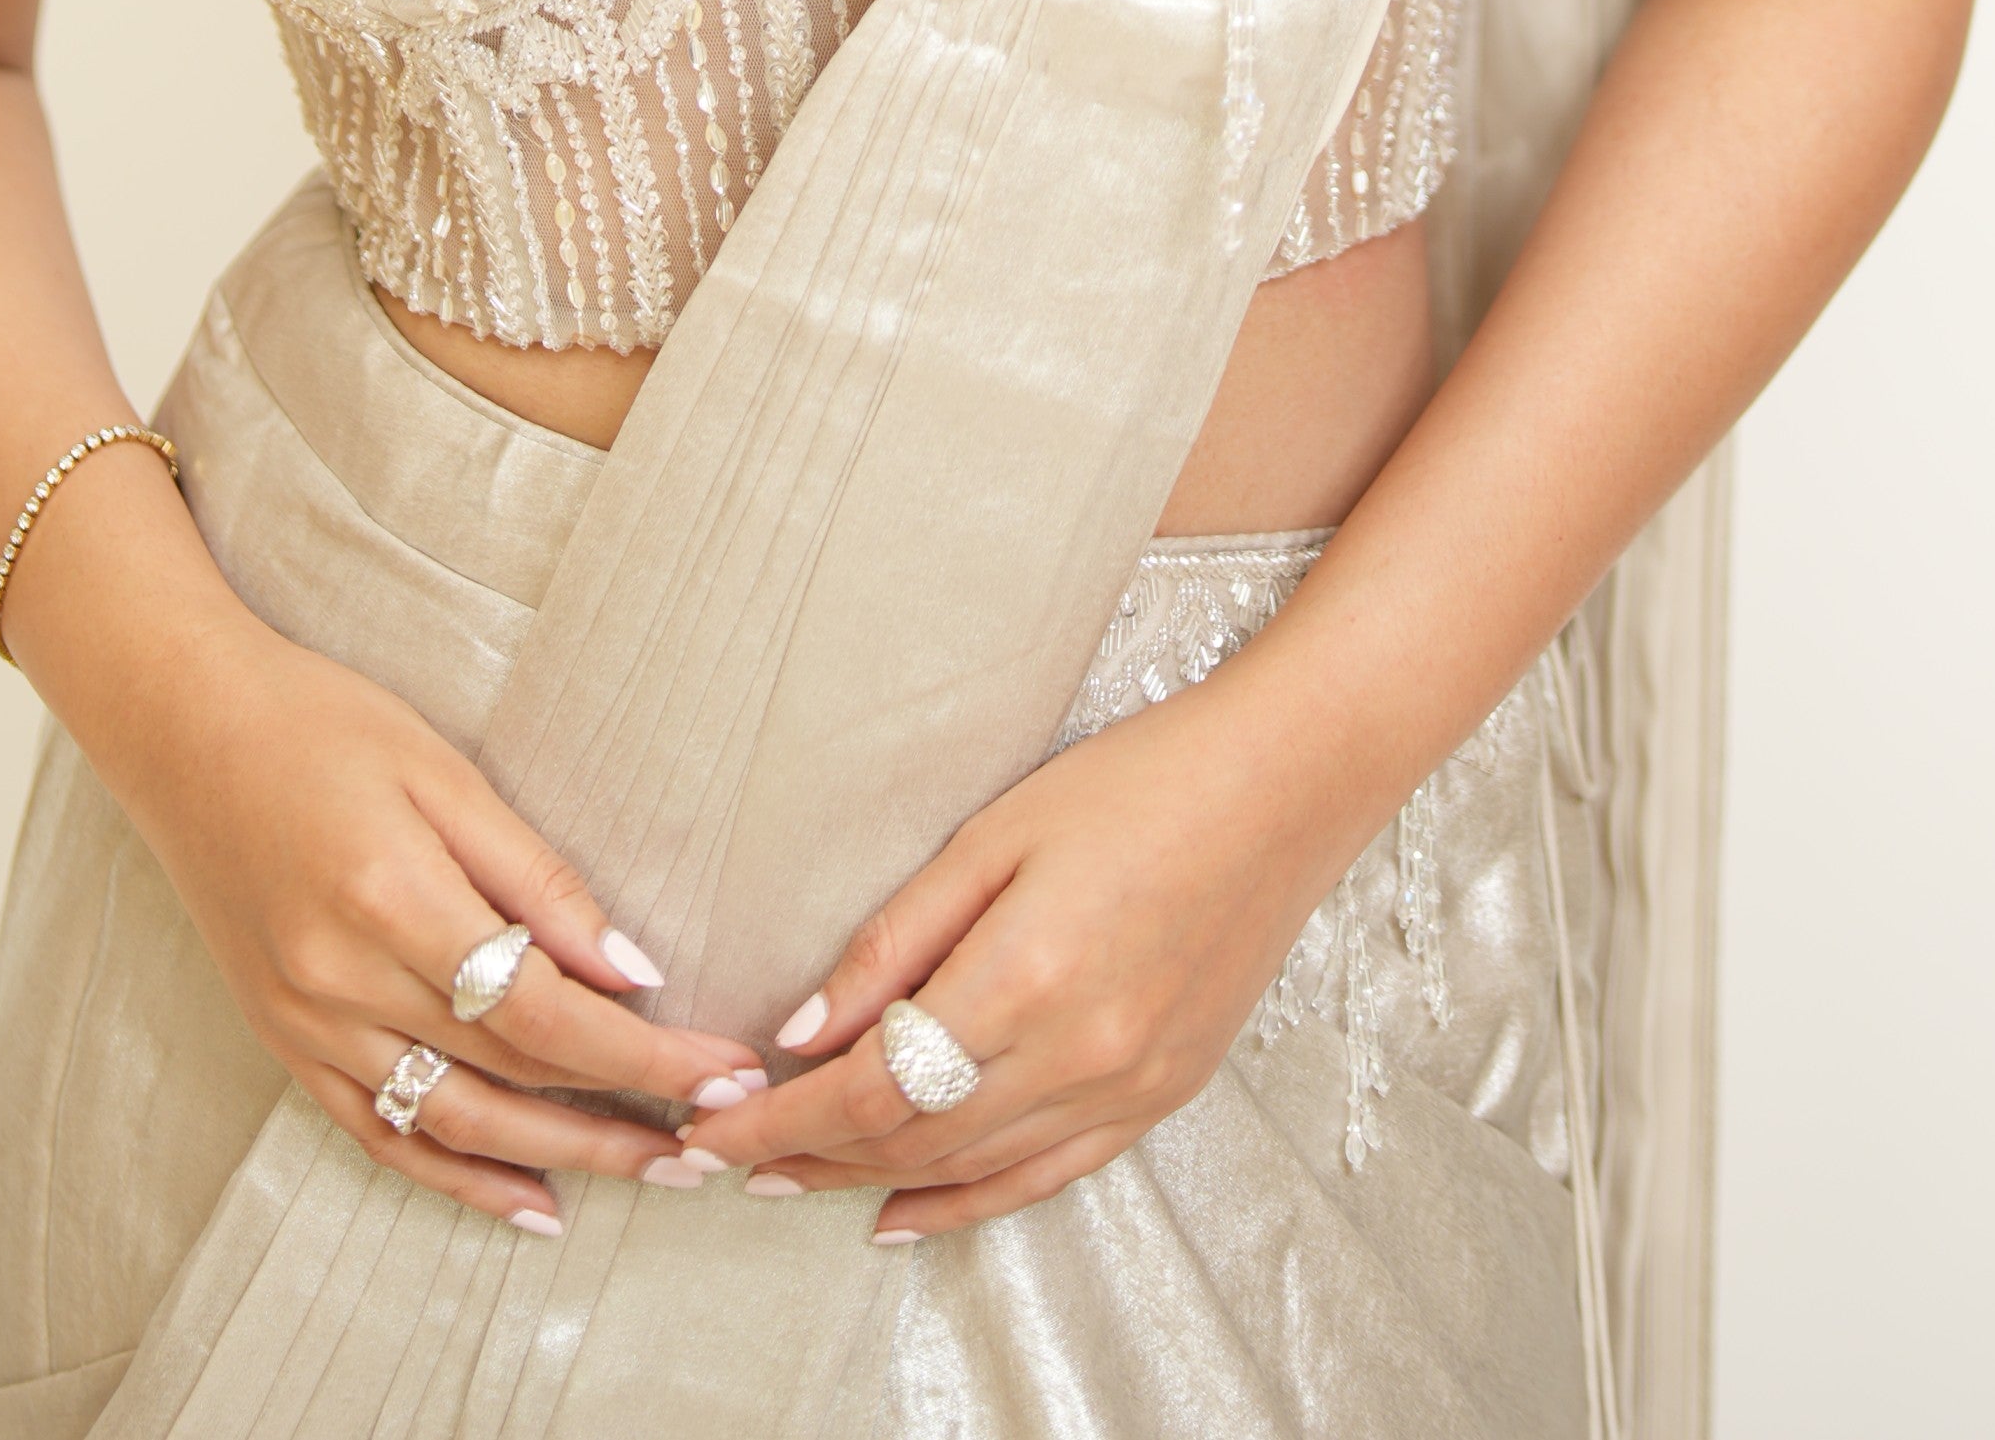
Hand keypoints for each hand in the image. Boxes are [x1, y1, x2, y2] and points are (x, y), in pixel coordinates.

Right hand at [134, 619, 772, 1236]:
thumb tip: (629, 969)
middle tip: (715, 1141)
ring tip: (650, 1174)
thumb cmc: (320, 723)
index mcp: (392, 900)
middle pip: (511, 1074)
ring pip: (453, 1122)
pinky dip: (455, 1178)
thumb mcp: (442, 770)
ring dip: (559, 1160)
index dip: (643, 1055)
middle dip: (625, 1115)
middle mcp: (343, 981)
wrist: (183, 726)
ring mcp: (306, 1024)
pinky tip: (528, 1203)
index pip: (545, 1010)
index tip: (722, 1072)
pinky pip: (380, 1133)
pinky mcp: (283, 1043)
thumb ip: (535, 876)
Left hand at [686, 658, 1371, 1236]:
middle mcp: (1077, 1054)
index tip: (711, 1127)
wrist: (1283, 787)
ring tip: (791, 1181)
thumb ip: (895, 940)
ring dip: (870, 1182)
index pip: (870, 1085)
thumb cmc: (1138, 783)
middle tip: (724, 1158)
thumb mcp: (996, 834)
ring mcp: (1127, 1087)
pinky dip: (968, 1202)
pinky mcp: (1161, 1097)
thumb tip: (804, 1030)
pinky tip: (906, 1210)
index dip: (780, 1119)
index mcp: (1024, 978)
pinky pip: (1047, 1176)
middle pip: (911, 1138)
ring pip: (971, 1168)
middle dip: (805, 1155)